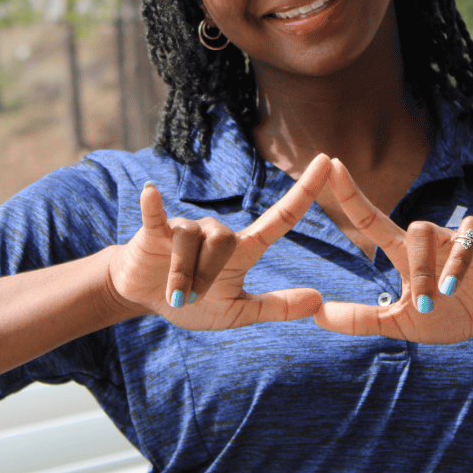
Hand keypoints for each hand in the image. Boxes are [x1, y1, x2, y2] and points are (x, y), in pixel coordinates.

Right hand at [108, 153, 331, 329]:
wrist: (146, 298)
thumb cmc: (193, 302)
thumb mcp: (237, 312)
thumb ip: (275, 308)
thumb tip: (318, 301)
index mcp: (242, 249)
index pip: (280, 217)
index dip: (304, 191)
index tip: (326, 161)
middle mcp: (217, 231)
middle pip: (224, 241)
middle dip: (206, 274)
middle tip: (191, 298)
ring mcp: (185, 227)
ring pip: (191, 242)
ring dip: (182, 275)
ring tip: (174, 295)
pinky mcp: (154, 230)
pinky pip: (157, 215)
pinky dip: (154, 205)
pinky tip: (152, 192)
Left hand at [313, 158, 472, 342]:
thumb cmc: (444, 316)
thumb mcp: (399, 323)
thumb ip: (360, 320)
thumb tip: (316, 316)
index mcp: (407, 254)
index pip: (372, 220)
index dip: (351, 195)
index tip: (331, 165)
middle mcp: (434, 240)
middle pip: (418, 232)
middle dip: (420, 270)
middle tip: (426, 304)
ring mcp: (466, 240)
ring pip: (457, 234)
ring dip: (454, 263)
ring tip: (452, 291)